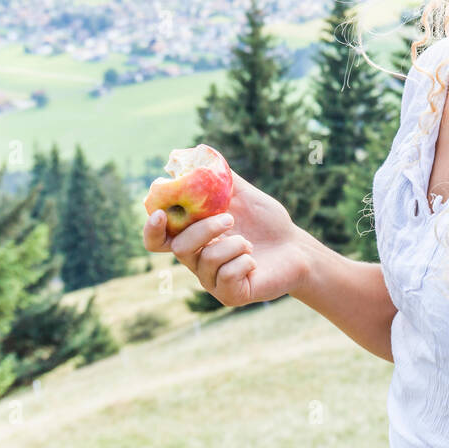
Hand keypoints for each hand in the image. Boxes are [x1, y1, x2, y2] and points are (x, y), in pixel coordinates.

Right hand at [142, 170, 313, 306]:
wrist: (296, 248)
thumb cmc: (267, 222)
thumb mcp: (244, 194)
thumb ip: (221, 177)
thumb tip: (201, 152)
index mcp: (193, 237)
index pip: (159, 240)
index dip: (152, 229)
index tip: (160, 213)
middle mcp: (196, 261)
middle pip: (180, 247)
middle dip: (205, 229)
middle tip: (230, 219)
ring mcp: (211, 280)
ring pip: (206, 260)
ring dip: (234, 244)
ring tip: (249, 243)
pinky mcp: (230, 295)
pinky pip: (227, 276)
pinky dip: (245, 262)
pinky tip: (254, 261)